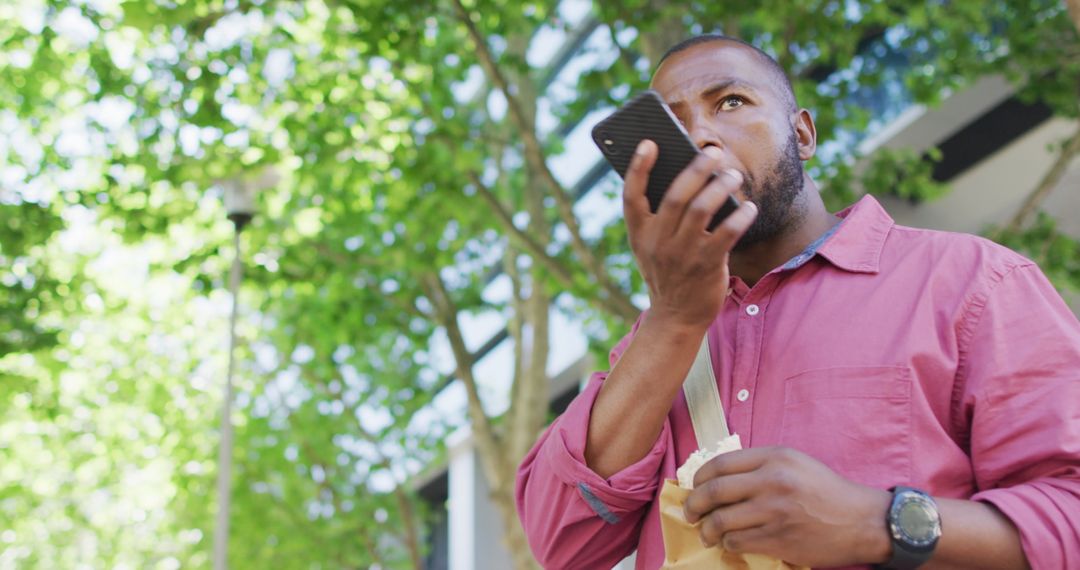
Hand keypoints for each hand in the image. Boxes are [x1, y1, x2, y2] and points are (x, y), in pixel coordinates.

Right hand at [623, 140, 757, 330]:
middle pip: (675, 196)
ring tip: (734, 175)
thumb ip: (660, 218)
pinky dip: (740, 217)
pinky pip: (726, 234)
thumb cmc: (668, 272)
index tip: (649, 143)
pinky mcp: (706, 266)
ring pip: (702, 209)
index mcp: (640, 233)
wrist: (676, 317)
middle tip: (713, 152)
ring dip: (721, 187)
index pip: (632, 196)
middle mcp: (657, 241)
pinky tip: (750, 207)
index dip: (638, 168)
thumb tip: (690, 178)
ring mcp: (681, 254)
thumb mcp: (651, 247)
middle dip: (696, 169)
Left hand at [684, 446, 891, 567]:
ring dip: (707, 530)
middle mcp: (772, 481)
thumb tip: (718, 477)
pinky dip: (727, 543)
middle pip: (714, 491)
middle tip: (689, 513)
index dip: (699, 477)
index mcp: (775, 457)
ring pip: (721, 521)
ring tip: (706, 533)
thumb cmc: (827, 491)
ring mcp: (774, 512)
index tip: (694, 486)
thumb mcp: (795, 463)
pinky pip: (737, 542)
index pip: (721, 464)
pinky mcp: (778, 539)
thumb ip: (759, 465)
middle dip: (693, 504)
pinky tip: (729, 543)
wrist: (862, 521)